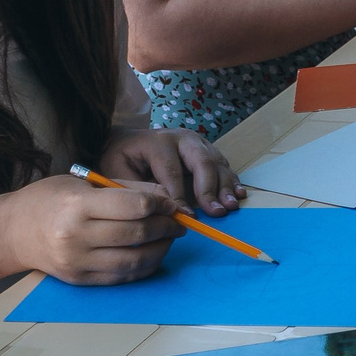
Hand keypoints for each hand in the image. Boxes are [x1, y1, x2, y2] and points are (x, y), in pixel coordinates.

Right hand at [0, 173, 181, 285]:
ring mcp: (77, 261)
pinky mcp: (79, 280)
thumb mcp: (84, 182)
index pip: (134, 206)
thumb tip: (167, 200)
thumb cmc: (49, 199)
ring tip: (169, 238)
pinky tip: (152, 254)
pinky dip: (145, 267)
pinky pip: (122, 277)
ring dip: (161, 249)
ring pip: (134, 260)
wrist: (11, 232)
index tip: (172, 204)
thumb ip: (126, 189)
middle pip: (137, 233)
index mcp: (78, 204)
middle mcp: (77, 235)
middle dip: (166, 227)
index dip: (161, 205)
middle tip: (178, 222)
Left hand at [102, 128, 242, 216]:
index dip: (179, 195)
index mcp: (157, 142)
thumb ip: (136, 188)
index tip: (186, 217)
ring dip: (225, 186)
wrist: (126, 141)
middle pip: (201, 161)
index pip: (171, 171)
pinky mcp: (207, 150)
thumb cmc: (120, 159)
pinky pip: (223, 165)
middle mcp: (181, 138)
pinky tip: (238, 194)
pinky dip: (232, 181)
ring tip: (230, 205)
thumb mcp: (116, 171)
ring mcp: (198, 142)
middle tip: (216, 211)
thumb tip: (160, 208)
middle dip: (209, 188)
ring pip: (216, 162)